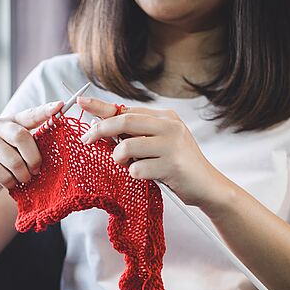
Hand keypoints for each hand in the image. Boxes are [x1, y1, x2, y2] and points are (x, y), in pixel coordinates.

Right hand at [0, 100, 63, 192]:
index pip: (31, 115)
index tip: (60, 106)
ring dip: (23, 176)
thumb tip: (53, 150)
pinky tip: (8, 183)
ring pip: (14, 162)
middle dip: (33, 159)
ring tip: (21, 179)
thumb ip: (32, 146)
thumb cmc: (8, 162)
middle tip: (35, 170)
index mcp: (12, 121)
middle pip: (22, 137)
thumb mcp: (20, 150)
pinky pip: (4, 176)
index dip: (45, 111)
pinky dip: (11, 184)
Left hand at [77, 96, 234, 210]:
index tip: (81, 103)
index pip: (127, 110)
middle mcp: (169, 126)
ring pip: (127, 147)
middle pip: (124, 122)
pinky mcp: (171, 165)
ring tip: (129, 166)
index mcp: (165, 118)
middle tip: (87, 140)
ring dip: (119, 159)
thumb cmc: (178, 166)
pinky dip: (135, 175)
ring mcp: (171, 145)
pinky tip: (147, 177)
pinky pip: (137, 170)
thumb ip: (138, 134)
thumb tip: (103, 127)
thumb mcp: (160, 143)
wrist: (207, 186)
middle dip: (100, 130)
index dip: (102, 107)